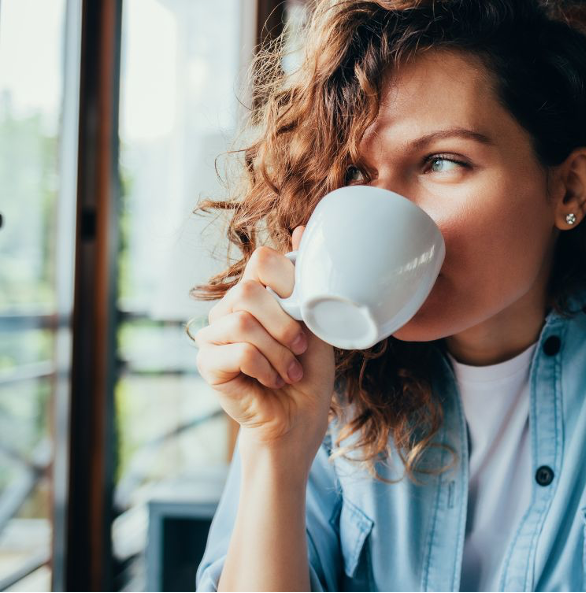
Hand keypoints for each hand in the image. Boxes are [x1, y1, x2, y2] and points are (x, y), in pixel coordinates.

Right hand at [195, 226, 335, 455]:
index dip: (289, 282)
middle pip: (249, 290)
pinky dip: (265, 367)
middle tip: (301, 348)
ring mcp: (213, 334)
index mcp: (255, 293)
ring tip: (290, 370)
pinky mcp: (207, 362)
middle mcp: (229, 308)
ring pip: (243, 321)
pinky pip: (237, 350)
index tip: (305, 313)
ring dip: (278, 351)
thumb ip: (307, 281)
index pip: (262, 260)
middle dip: (285, 323)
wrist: (299, 418)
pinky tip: (273, 380)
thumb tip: (302, 229)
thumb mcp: (317, 320)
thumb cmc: (309, 371)